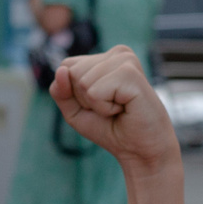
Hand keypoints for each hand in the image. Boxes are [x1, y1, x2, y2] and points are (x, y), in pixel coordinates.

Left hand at [51, 45, 178, 175]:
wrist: (141, 150)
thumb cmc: (111, 129)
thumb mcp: (75, 111)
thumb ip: (61, 91)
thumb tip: (61, 70)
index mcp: (105, 57)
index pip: (66, 66)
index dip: (74, 93)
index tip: (100, 103)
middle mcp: (117, 53)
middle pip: (71, 72)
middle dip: (84, 99)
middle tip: (111, 108)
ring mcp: (125, 60)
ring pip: (82, 82)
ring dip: (96, 105)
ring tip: (119, 108)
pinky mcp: (130, 73)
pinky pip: (94, 92)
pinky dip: (105, 108)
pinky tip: (124, 108)